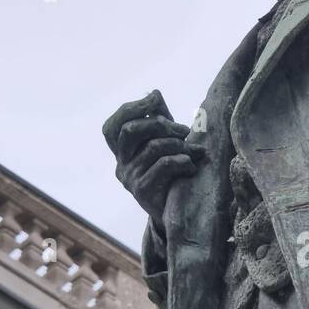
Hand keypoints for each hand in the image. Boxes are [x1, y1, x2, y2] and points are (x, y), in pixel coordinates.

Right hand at [102, 90, 204, 230]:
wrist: (178, 214)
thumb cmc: (173, 174)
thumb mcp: (165, 144)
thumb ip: (159, 120)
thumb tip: (154, 93)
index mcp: (121, 153)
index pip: (113, 126)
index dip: (131, 109)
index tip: (155, 101)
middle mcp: (121, 165)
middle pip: (130, 131)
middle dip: (160, 124)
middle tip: (184, 131)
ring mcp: (130, 179)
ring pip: (153, 147)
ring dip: (180, 145)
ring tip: (195, 152)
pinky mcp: (143, 192)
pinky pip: (163, 166)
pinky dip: (182, 161)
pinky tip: (192, 166)